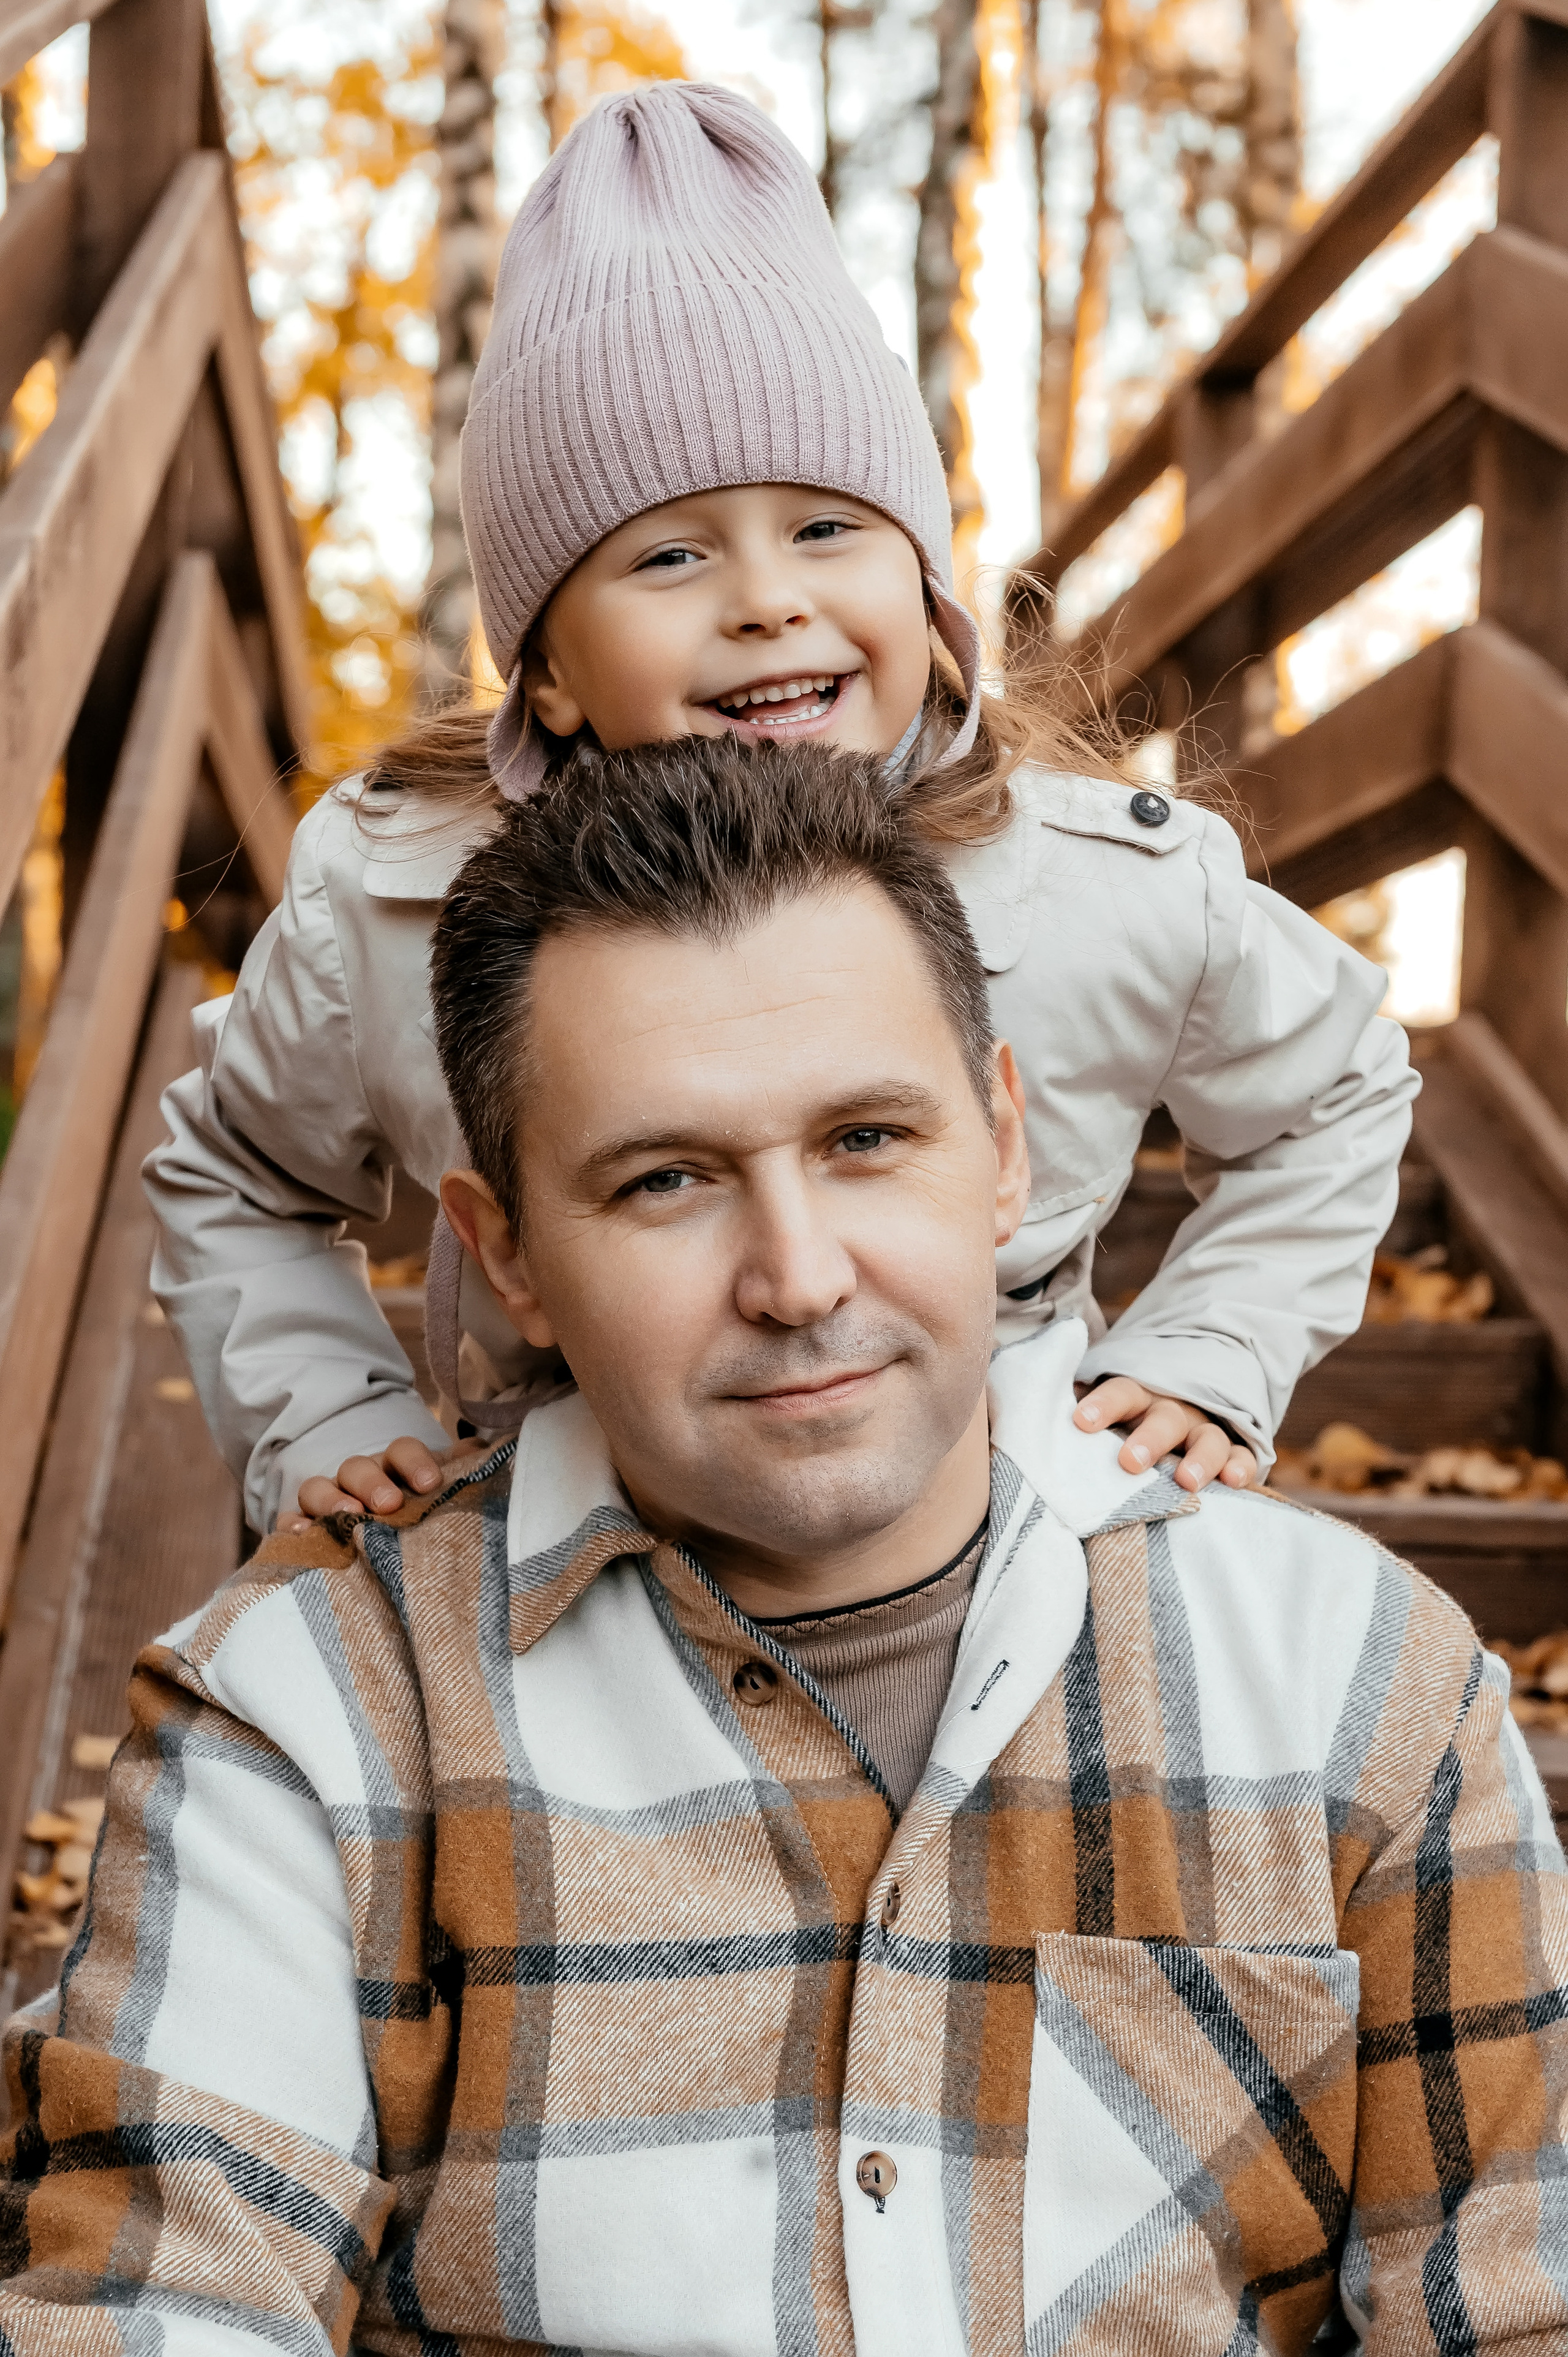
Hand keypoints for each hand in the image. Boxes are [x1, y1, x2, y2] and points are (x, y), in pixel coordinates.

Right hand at [276, 1437, 448, 1532]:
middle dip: (372, 1482)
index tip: (432, 1484)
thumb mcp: (442, 1495)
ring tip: (347, 1516)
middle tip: (389, 1504)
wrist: (386, 1543)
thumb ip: (463, 1472)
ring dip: (330, 1501)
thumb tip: (482, 1452)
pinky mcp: (303, 1528)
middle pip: (357, 1467)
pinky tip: (302, 1535)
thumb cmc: (419, 1513)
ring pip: (318, 1488)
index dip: (415, 1461)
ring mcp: (327, 1502)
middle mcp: (358, 1480)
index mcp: (394, 1467)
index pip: (401, 1450)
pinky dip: (291, 1525)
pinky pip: (289, 1520)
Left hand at [1073, 1378, 1258, 1492]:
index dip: (1102, 1405)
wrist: (1183, 1409)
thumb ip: (1067, 1425)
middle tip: (1129, 1462)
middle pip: (1163, 1419)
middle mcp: (1172, 1410)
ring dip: (1199, 1457)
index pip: (1119, 1392)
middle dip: (1148, 1439)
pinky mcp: (1232, 1452)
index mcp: (1136, 1396)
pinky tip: (1234, 1481)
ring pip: (1206, 1438)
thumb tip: (1013, 1437)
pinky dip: (1240, 1467)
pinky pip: (1241, 1457)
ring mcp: (1205, 1430)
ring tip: (1186, 1481)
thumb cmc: (1123, 1427)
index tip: (1081, 1423)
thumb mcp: (1101, 1418)